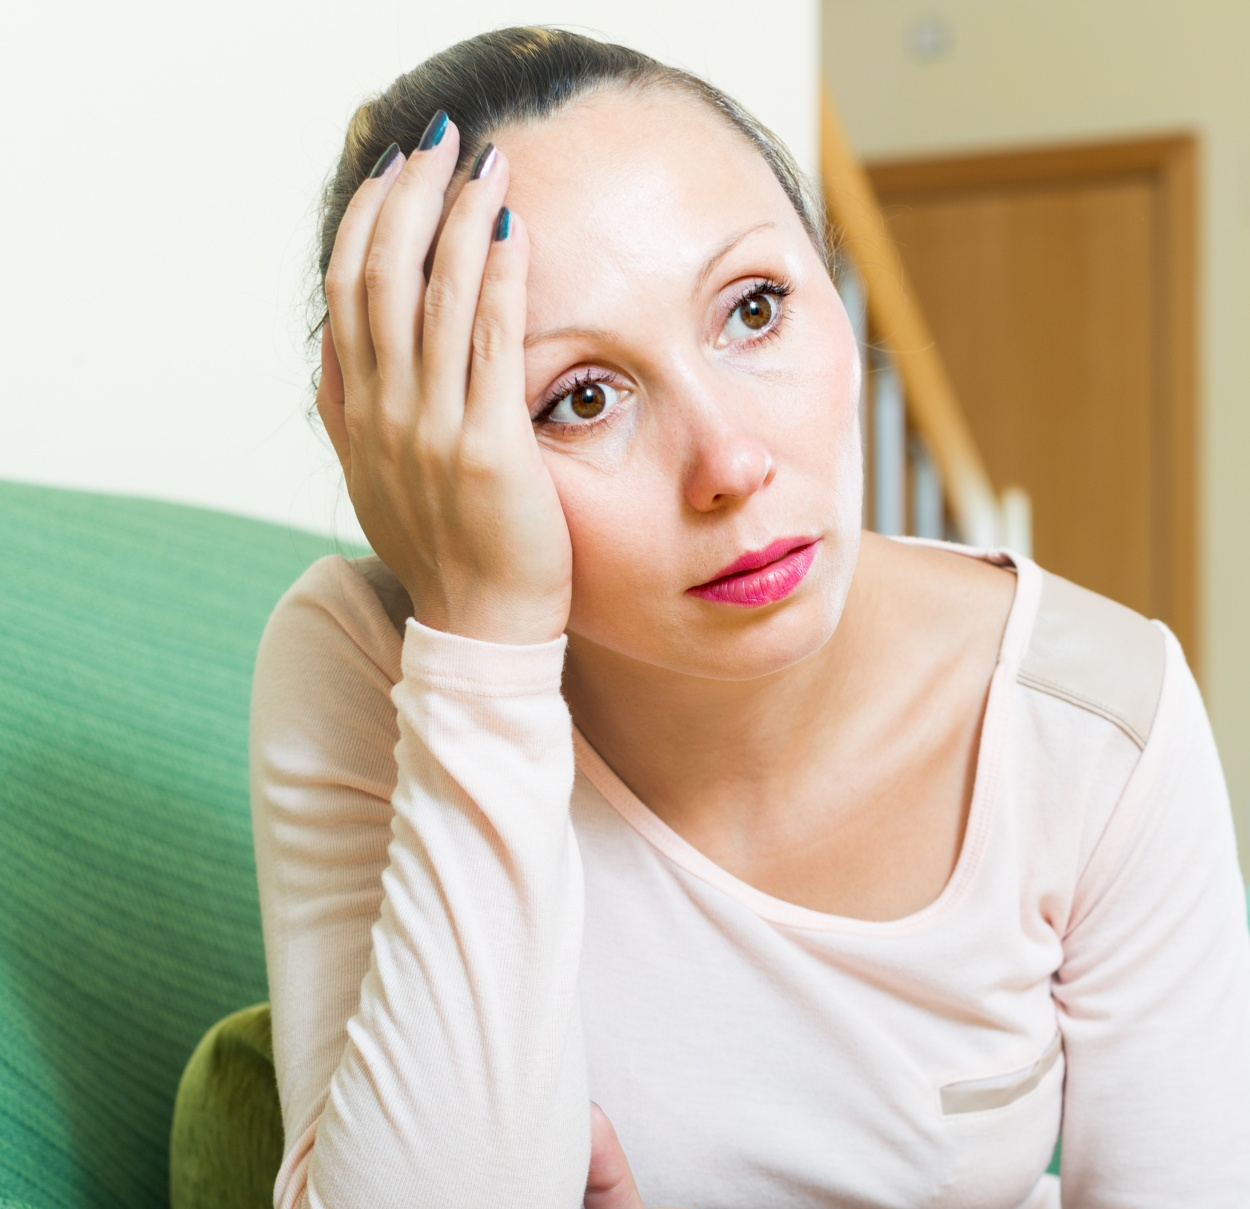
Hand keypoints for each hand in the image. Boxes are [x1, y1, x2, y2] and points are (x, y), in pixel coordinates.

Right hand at [319, 116, 571, 644]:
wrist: (478, 634)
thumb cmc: (450, 557)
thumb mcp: (384, 482)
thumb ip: (363, 419)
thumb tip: (346, 361)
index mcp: (353, 415)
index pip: (346, 292)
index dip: (367, 221)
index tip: (393, 171)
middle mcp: (381, 414)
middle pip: (383, 276)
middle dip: (411, 198)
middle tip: (442, 142)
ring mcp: (430, 430)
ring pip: (434, 298)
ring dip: (459, 218)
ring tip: (486, 165)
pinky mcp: (488, 447)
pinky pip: (491, 342)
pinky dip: (498, 279)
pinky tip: (511, 232)